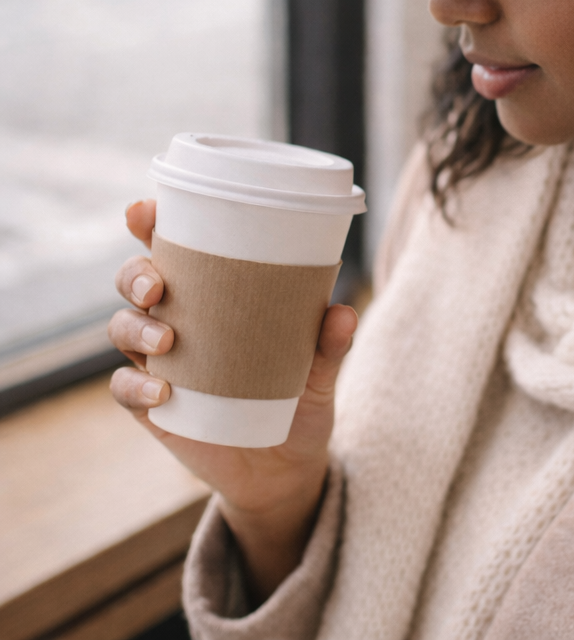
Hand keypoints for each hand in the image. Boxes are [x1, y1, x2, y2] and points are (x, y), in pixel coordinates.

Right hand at [109, 199, 357, 602]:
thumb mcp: (320, 370)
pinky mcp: (153, 408)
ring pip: (123, 328)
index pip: (174, 249)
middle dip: (136, 273)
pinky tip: (162, 393)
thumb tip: (343, 312)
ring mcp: (160, 364)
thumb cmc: (300, 399)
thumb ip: (329, 344)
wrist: (286, 468)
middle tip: (159, 286)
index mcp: (214, 295)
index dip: (150, 224)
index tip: (144, 210)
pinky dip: (135, 388)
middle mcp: (179, 321)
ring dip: (135, 328)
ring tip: (166, 342)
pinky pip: (125, 391)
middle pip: (136, 282)